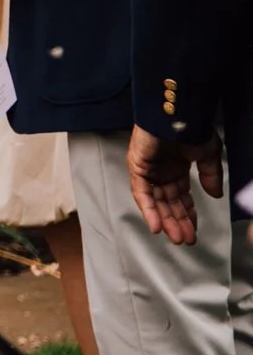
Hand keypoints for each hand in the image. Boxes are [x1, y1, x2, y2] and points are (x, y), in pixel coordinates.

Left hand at [128, 125, 222, 246]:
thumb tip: (215, 195)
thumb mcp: (208, 155)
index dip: (187, 214)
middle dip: (177, 222)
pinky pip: (141, 193)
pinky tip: (157, 226)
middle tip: (186, 240)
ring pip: (155, 202)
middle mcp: (161, 171)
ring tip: (176, 238)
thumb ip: (210, 176)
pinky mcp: (138, 167)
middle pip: (167, 202)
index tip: (194, 230)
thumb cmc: (192, 129)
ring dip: (165, 221)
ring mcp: (148, 170)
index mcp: (177, 168)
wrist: (177, 115)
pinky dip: (148, 210)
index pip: (180, 197)